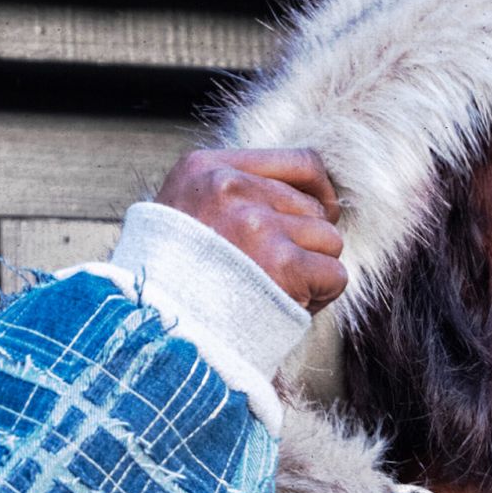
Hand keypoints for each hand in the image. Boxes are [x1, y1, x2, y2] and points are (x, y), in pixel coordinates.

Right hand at [155, 147, 348, 314]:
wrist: (157, 332)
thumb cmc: (174, 284)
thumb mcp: (185, 213)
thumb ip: (234, 195)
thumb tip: (307, 195)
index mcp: (206, 168)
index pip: (300, 161)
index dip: (319, 193)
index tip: (320, 215)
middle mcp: (231, 188)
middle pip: (314, 207)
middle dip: (305, 244)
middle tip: (273, 275)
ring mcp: (257, 225)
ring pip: (328, 240)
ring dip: (312, 272)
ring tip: (274, 292)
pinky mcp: (283, 264)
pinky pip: (334, 275)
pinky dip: (321, 297)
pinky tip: (289, 307)